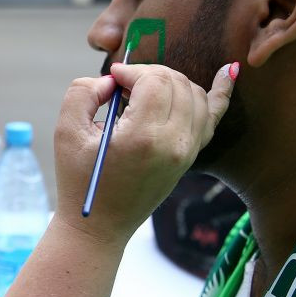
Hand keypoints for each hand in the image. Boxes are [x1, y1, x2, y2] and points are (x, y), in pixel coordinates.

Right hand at [54, 62, 235, 244]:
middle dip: (149, 73)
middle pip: (176, 82)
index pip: (154, 80)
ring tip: (144, 91)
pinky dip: (221, 91)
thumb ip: (83, 92)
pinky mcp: (190, 156)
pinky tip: (229, 70)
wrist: (100, 226)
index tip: (112, 79)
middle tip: (124, 84)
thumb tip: (111, 80)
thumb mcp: (66, 132)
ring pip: (195, 93)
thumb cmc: (79, 180)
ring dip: (170, 81)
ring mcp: (187, 151)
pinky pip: (213, 116)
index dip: (131, 70)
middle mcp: (173, 143)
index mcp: (143, 137)